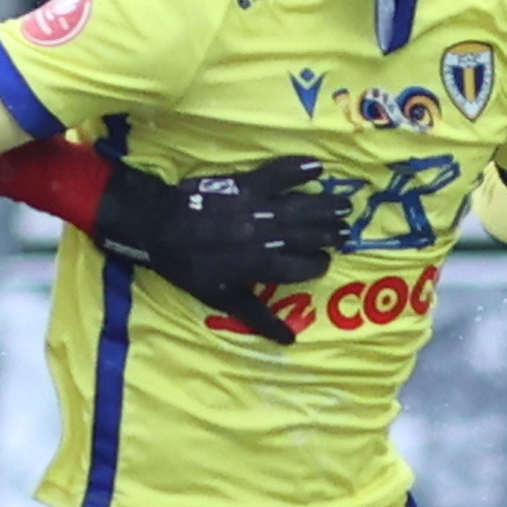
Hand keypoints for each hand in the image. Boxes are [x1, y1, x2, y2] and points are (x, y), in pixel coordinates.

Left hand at [93, 156, 345, 344]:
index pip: (302, 266)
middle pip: (308, 234)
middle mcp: (266, 235)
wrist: (160, 227)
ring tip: (345, 205)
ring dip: (325, 205)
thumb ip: (258, 316)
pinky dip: (297, 168)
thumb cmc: (189, 267)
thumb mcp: (222, 298)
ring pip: (301, 205)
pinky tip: (317, 166)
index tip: (325, 262)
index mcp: (261, 264)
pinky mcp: (246, 183)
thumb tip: (288, 341)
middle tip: (346, 232)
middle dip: (330, 233)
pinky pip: (278, 173)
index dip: (317, 264)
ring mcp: (257, 206)